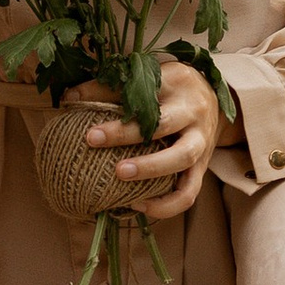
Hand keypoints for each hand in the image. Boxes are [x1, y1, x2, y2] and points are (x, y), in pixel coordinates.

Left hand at [83, 63, 221, 223]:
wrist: (214, 102)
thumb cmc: (171, 90)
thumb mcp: (149, 79)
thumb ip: (111, 88)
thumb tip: (69, 99)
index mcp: (175, 83)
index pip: (142, 88)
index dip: (109, 96)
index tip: (78, 103)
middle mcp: (192, 112)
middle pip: (162, 123)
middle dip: (126, 134)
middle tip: (92, 139)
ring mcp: (201, 141)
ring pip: (181, 158)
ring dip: (150, 168)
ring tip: (119, 174)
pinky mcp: (203, 167)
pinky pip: (188, 192)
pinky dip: (165, 205)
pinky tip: (138, 205)